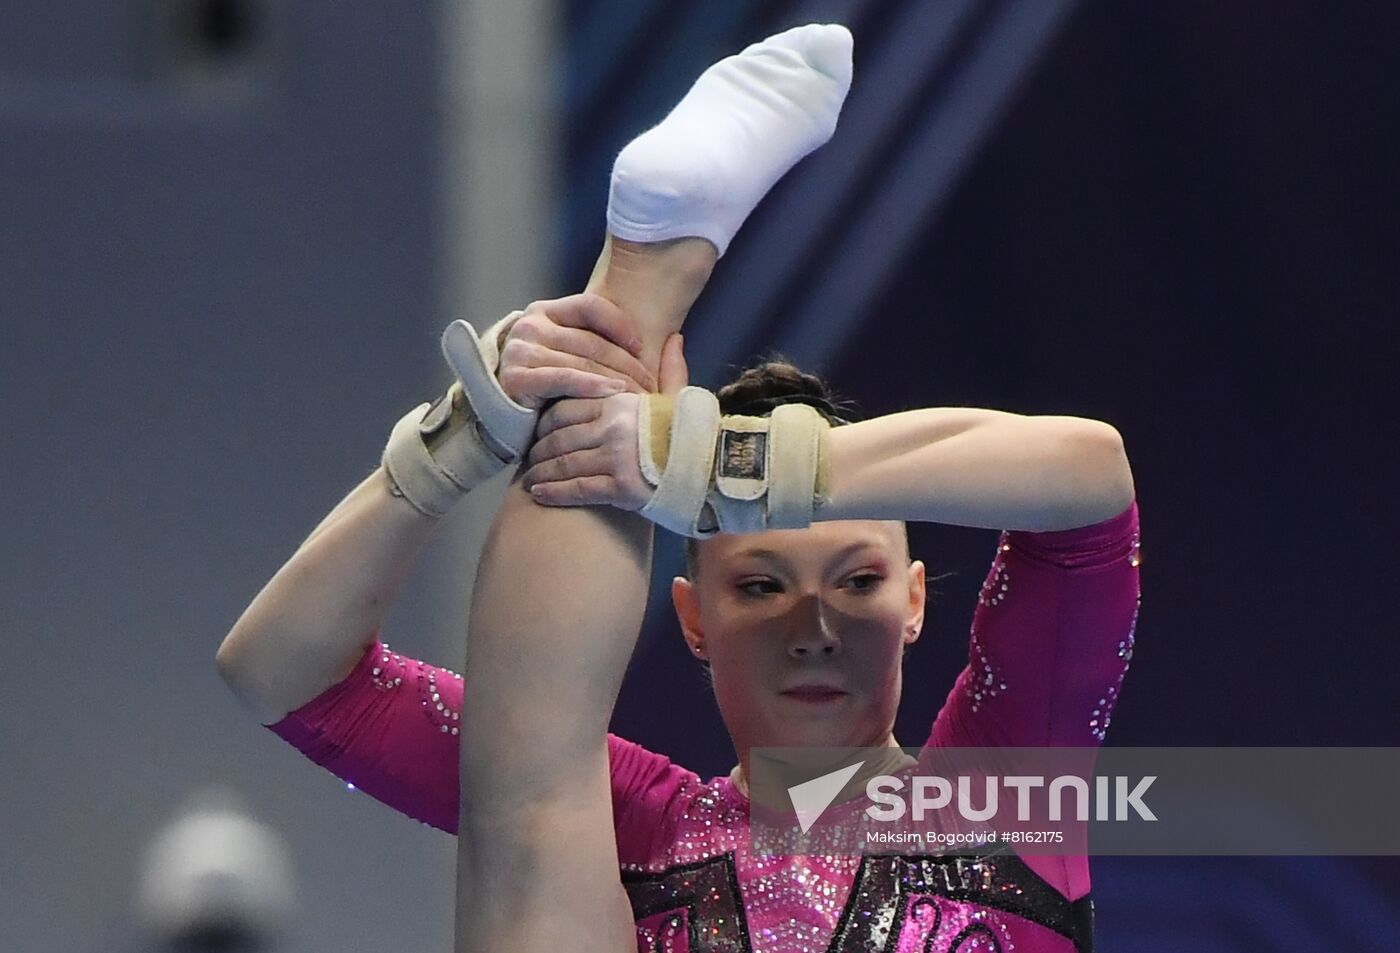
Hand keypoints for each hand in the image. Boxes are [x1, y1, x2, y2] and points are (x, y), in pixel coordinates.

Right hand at [495, 294, 656, 410]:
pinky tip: (614, 393)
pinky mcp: (517, 378)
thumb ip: (596, 341)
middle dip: (627, 363)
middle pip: (591, 340)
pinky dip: (592, 386)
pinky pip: (564, 378)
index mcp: (544, 311)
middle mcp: (530, 325)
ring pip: (582, 361)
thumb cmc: (546, 386)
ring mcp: (521, 350)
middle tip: (651, 383)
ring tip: (641, 394)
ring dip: (617, 379)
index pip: (590, 305)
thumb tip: (664, 339)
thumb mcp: (568, 354)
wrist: (504, 417)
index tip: (643, 347)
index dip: (621, 324)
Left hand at [522, 332, 687, 508]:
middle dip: (540, 449)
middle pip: (559, 435)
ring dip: (542, 473)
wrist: (715, 471)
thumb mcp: (680, 399)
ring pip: (563, 462)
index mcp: (621, 403)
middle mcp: (614, 428)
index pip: (568, 407)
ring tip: (531, 480)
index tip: (539, 430)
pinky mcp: (620, 487)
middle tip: (530, 459)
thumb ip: (670, 370)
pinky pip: (576, 488)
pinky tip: (540, 494)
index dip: (548, 420)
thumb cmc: (694, 435)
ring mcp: (615, 458)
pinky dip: (554, 492)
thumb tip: (674, 338)